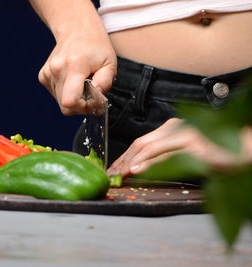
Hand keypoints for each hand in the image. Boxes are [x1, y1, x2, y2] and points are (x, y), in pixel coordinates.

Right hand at [38, 29, 116, 114]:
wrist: (76, 30)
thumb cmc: (95, 47)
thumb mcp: (110, 63)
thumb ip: (105, 83)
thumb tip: (96, 100)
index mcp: (74, 65)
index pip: (70, 101)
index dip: (83, 108)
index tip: (93, 101)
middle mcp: (57, 69)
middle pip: (65, 106)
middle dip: (81, 106)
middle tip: (91, 94)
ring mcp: (47, 73)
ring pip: (61, 102)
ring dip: (74, 99)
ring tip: (82, 83)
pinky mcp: (43, 76)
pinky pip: (56, 95)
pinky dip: (66, 93)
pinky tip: (73, 80)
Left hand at [107, 118, 251, 177]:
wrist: (243, 149)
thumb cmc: (214, 152)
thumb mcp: (183, 152)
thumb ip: (164, 155)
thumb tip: (140, 168)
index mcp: (170, 128)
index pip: (140, 142)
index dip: (124, 157)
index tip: (113, 169)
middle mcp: (175, 128)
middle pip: (140, 144)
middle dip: (123, 161)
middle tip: (111, 174)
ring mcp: (184, 135)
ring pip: (150, 149)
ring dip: (131, 163)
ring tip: (119, 174)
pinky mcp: (194, 146)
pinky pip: (167, 156)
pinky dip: (150, 164)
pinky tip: (138, 170)